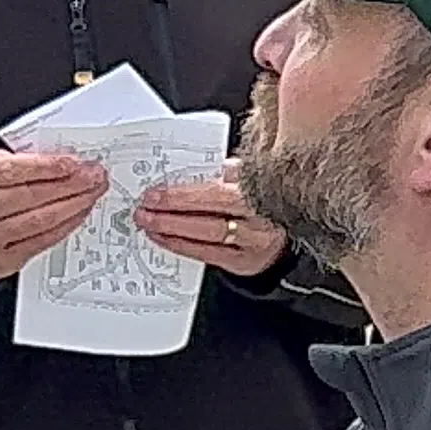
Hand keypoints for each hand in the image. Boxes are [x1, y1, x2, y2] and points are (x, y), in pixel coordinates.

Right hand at [0, 149, 104, 280]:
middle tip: (93, 175)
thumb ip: (7, 163)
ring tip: (92, 192)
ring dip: (75, 204)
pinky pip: (43, 241)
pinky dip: (67, 225)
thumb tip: (55, 161)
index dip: (46, 166)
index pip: (9, 170)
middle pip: (30, 195)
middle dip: (70, 184)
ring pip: (40, 219)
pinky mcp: (0, 262)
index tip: (72, 162)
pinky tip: (80, 212)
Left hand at [135, 163, 291, 276]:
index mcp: (264, 188)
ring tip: (147, 221)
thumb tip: (197, 167)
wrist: (284, 240)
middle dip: (174, 207)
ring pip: (210, 233)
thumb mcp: (252, 177)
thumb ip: (230, 171)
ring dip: (172, 227)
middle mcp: (263, 216)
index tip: (158, 190)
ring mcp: (255, 241)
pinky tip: (162, 237)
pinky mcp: (246, 262)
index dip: (186, 191)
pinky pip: (208, 254)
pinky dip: (181, 245)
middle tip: (146, 205)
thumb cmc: (263, 204)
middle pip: (215, 210)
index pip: (221, 189)